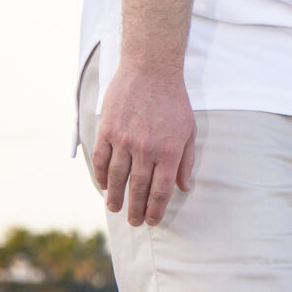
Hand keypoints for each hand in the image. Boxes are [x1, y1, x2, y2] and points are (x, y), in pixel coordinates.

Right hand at [93, 62, 196, 227]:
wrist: (151, 69)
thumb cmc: (174, 100)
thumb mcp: (189, 130)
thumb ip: (186, 161)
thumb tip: (184, 187)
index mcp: (168, 151)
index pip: (160, 190)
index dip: (155, 209)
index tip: (152, 220)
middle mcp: (146, 149)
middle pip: (138, 189)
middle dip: (135, 209)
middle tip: (133, 222)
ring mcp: (124, 140)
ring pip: (117, 178)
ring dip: (115, 197)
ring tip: (115, 209)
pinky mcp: (107, 130)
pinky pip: (101, 159)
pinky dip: (102, 175)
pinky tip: (104, 185)